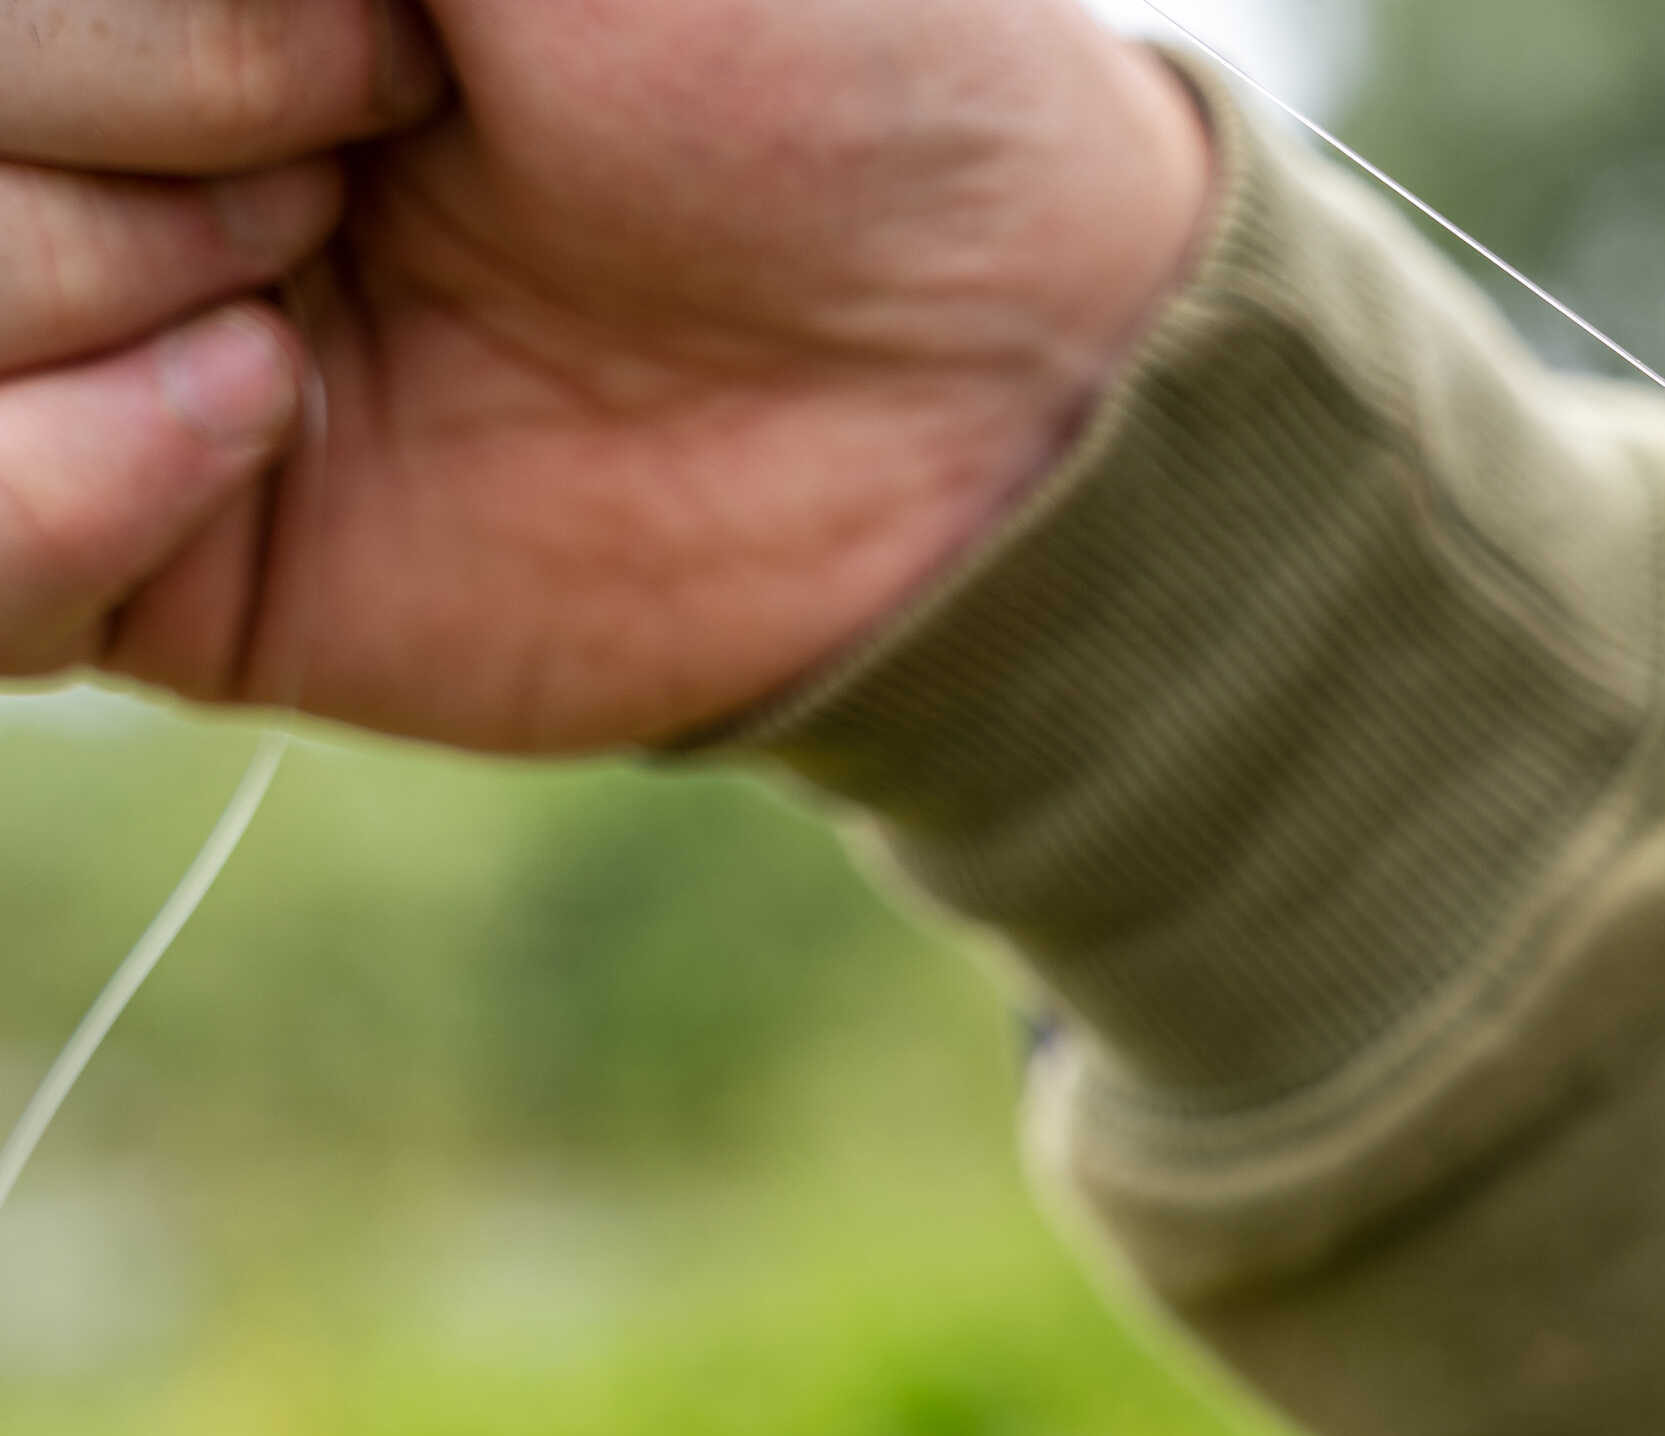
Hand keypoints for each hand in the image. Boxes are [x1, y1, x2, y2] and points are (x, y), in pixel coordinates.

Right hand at [0, 0, 1213, 751]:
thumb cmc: (806, 46)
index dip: (133, 12)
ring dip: (123, 271)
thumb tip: (71, 1)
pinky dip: (52, 482)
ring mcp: (84, 325)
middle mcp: (90, 113)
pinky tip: (261, 420)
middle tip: (382, 130)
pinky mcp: (131, 553)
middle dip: (145, 102)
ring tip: (339, 259)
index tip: (371, 20)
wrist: (975, 365)